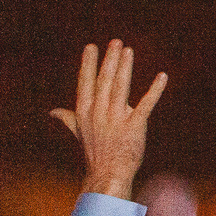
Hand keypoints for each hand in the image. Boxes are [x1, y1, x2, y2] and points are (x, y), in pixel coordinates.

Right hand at [50, 41, 166, 201]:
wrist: (107, 174)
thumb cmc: (95, 152)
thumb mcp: (79, 132)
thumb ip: (69, 118)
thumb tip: (52, 112)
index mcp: (85, 112)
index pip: (85, 83)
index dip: (88, 64)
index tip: (91, 47)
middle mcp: (98, 113)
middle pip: (104, 81)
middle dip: (109, 60)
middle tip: (115, 41)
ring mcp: (116, 119)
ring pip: (120, 87)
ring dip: (125, 68)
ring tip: (128, 50)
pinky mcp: (135, 126)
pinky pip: (146, 104)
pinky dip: (155, 90)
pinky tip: (162, 76)